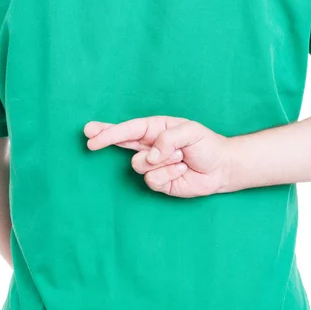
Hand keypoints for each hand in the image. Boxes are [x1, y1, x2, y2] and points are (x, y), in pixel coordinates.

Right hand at [84, 116, 231, 197]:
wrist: (220, 167)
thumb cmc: (206, 145)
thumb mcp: (190, 131)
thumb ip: (168, 138)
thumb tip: (150, 154)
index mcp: (155, 128)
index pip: (128, 128)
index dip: (109, 131)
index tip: (91, 133)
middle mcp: (150, 145)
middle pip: (120, 142)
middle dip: (105, 139)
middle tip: (90, 140)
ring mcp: (153, 164)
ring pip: (138, 165)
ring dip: (161, 161)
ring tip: (180, 158)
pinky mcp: (159, 181)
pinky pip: (152, 180)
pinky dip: (169, 174)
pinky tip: (182, 170)